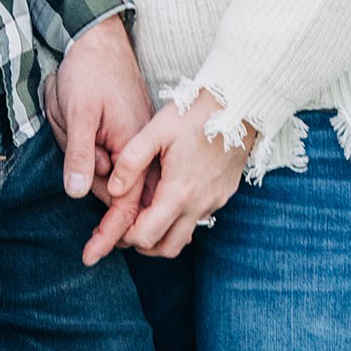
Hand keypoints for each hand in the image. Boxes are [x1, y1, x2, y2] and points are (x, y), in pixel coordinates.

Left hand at [43, 16, 153, 257]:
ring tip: (110, 220)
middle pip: (151, 220)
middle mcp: (166, 162)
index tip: (89, 256)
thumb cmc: (97, 70)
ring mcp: (177, 159)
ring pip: (162, 209)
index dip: (107, 235)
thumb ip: (81, 151)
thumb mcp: (82, 109)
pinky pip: (170, 192)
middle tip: (96, 238)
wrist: (118, 38)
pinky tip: (133, 193)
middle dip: (123, 229)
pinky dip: (150, 200)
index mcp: (144, 152)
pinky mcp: (177, 153)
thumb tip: (78, 193)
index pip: (129, 211)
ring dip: (137, 215)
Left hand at [104, 89, 252, 259]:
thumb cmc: (193, 113)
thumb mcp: (156, 130)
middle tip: (126, 229)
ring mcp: (214, 201)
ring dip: (162, 235)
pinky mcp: (224, 194)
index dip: (125, 236)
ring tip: (145, 216)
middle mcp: (199, 205)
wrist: (236, 103)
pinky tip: (169, 198)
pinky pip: (198, 219)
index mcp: (179, 192)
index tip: (113, 227)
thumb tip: (114, 190)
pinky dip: (180, 220)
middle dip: (142, 244)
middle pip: (166, 248)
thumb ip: (131, 161)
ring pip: (184, 237)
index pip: (146, 236)